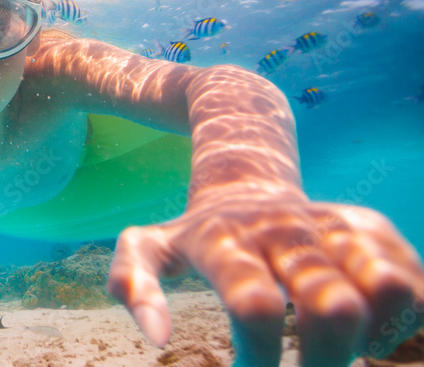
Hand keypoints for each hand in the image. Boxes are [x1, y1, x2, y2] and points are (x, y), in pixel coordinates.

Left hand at [106, 193, 423, 365]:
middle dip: (326, 362)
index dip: (258, 358)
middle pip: (334, 308)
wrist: (244, 180)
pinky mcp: (374, 230)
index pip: (255, 305)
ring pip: (392, 288)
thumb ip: (133, 283)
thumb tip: (158, 338)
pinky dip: (404, 323)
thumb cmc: (194, 235)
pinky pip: (416, 285)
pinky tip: (370, 336)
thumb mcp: (148, 248)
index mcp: (229, 242)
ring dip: (377, 337)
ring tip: (348, 350)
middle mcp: (288, 231)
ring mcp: (335, 227)